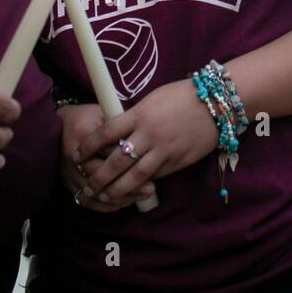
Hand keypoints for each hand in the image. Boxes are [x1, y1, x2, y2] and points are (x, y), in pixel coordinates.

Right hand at [58, 104, 155, 211]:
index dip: (132, 159)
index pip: (111, 150)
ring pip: (96, 193)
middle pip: (103, 174)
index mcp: (84, 131)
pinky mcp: (66, 183)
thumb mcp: (104, 114)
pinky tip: (122, 204)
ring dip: (119, 198)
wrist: (58, 125)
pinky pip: (86, 201)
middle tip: (151, 189)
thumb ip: (120, 129)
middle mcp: (73, 154)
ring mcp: (67, 171)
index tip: (152, 165)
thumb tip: (145, 146)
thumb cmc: (88, 117)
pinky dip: (105, 206)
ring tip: (140, 198)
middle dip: (128, 185)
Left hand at [74, 79, 219, 203]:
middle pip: (116, 161)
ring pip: (134, 177)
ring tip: (105, 197)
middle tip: (87, 187)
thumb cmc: (181, 96)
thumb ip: (134, 117)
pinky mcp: (177, 161)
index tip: (76, 155)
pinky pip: (155, 177)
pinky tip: (133, 192)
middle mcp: (148, 134)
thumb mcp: (152, 100)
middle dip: (99, 177)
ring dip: (117, 190)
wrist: (215, 103)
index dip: (88, 146)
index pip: (105, 133)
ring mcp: (163, 150)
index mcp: (139, 114)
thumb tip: (117, 135)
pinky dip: (142, 186)